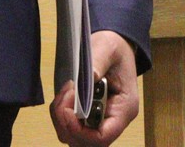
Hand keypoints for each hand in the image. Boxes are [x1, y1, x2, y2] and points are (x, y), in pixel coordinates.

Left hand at [50, 31, 139, 145]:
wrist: (113, 47)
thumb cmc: (114, 48)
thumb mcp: (108, 48)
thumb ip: (98, 62)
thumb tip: (89, 77)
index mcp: (123, 109)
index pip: (103, 137)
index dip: (80, 131)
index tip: (67, 111)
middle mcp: (112, 121)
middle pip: (86, 142)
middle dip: (67, 123)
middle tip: (67, 93)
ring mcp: (99, 121)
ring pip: (74, 137)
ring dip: (61, 118)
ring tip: (67, 91)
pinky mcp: (86, 117)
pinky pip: (69, 127)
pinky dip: (60, 114)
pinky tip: (66, 93)